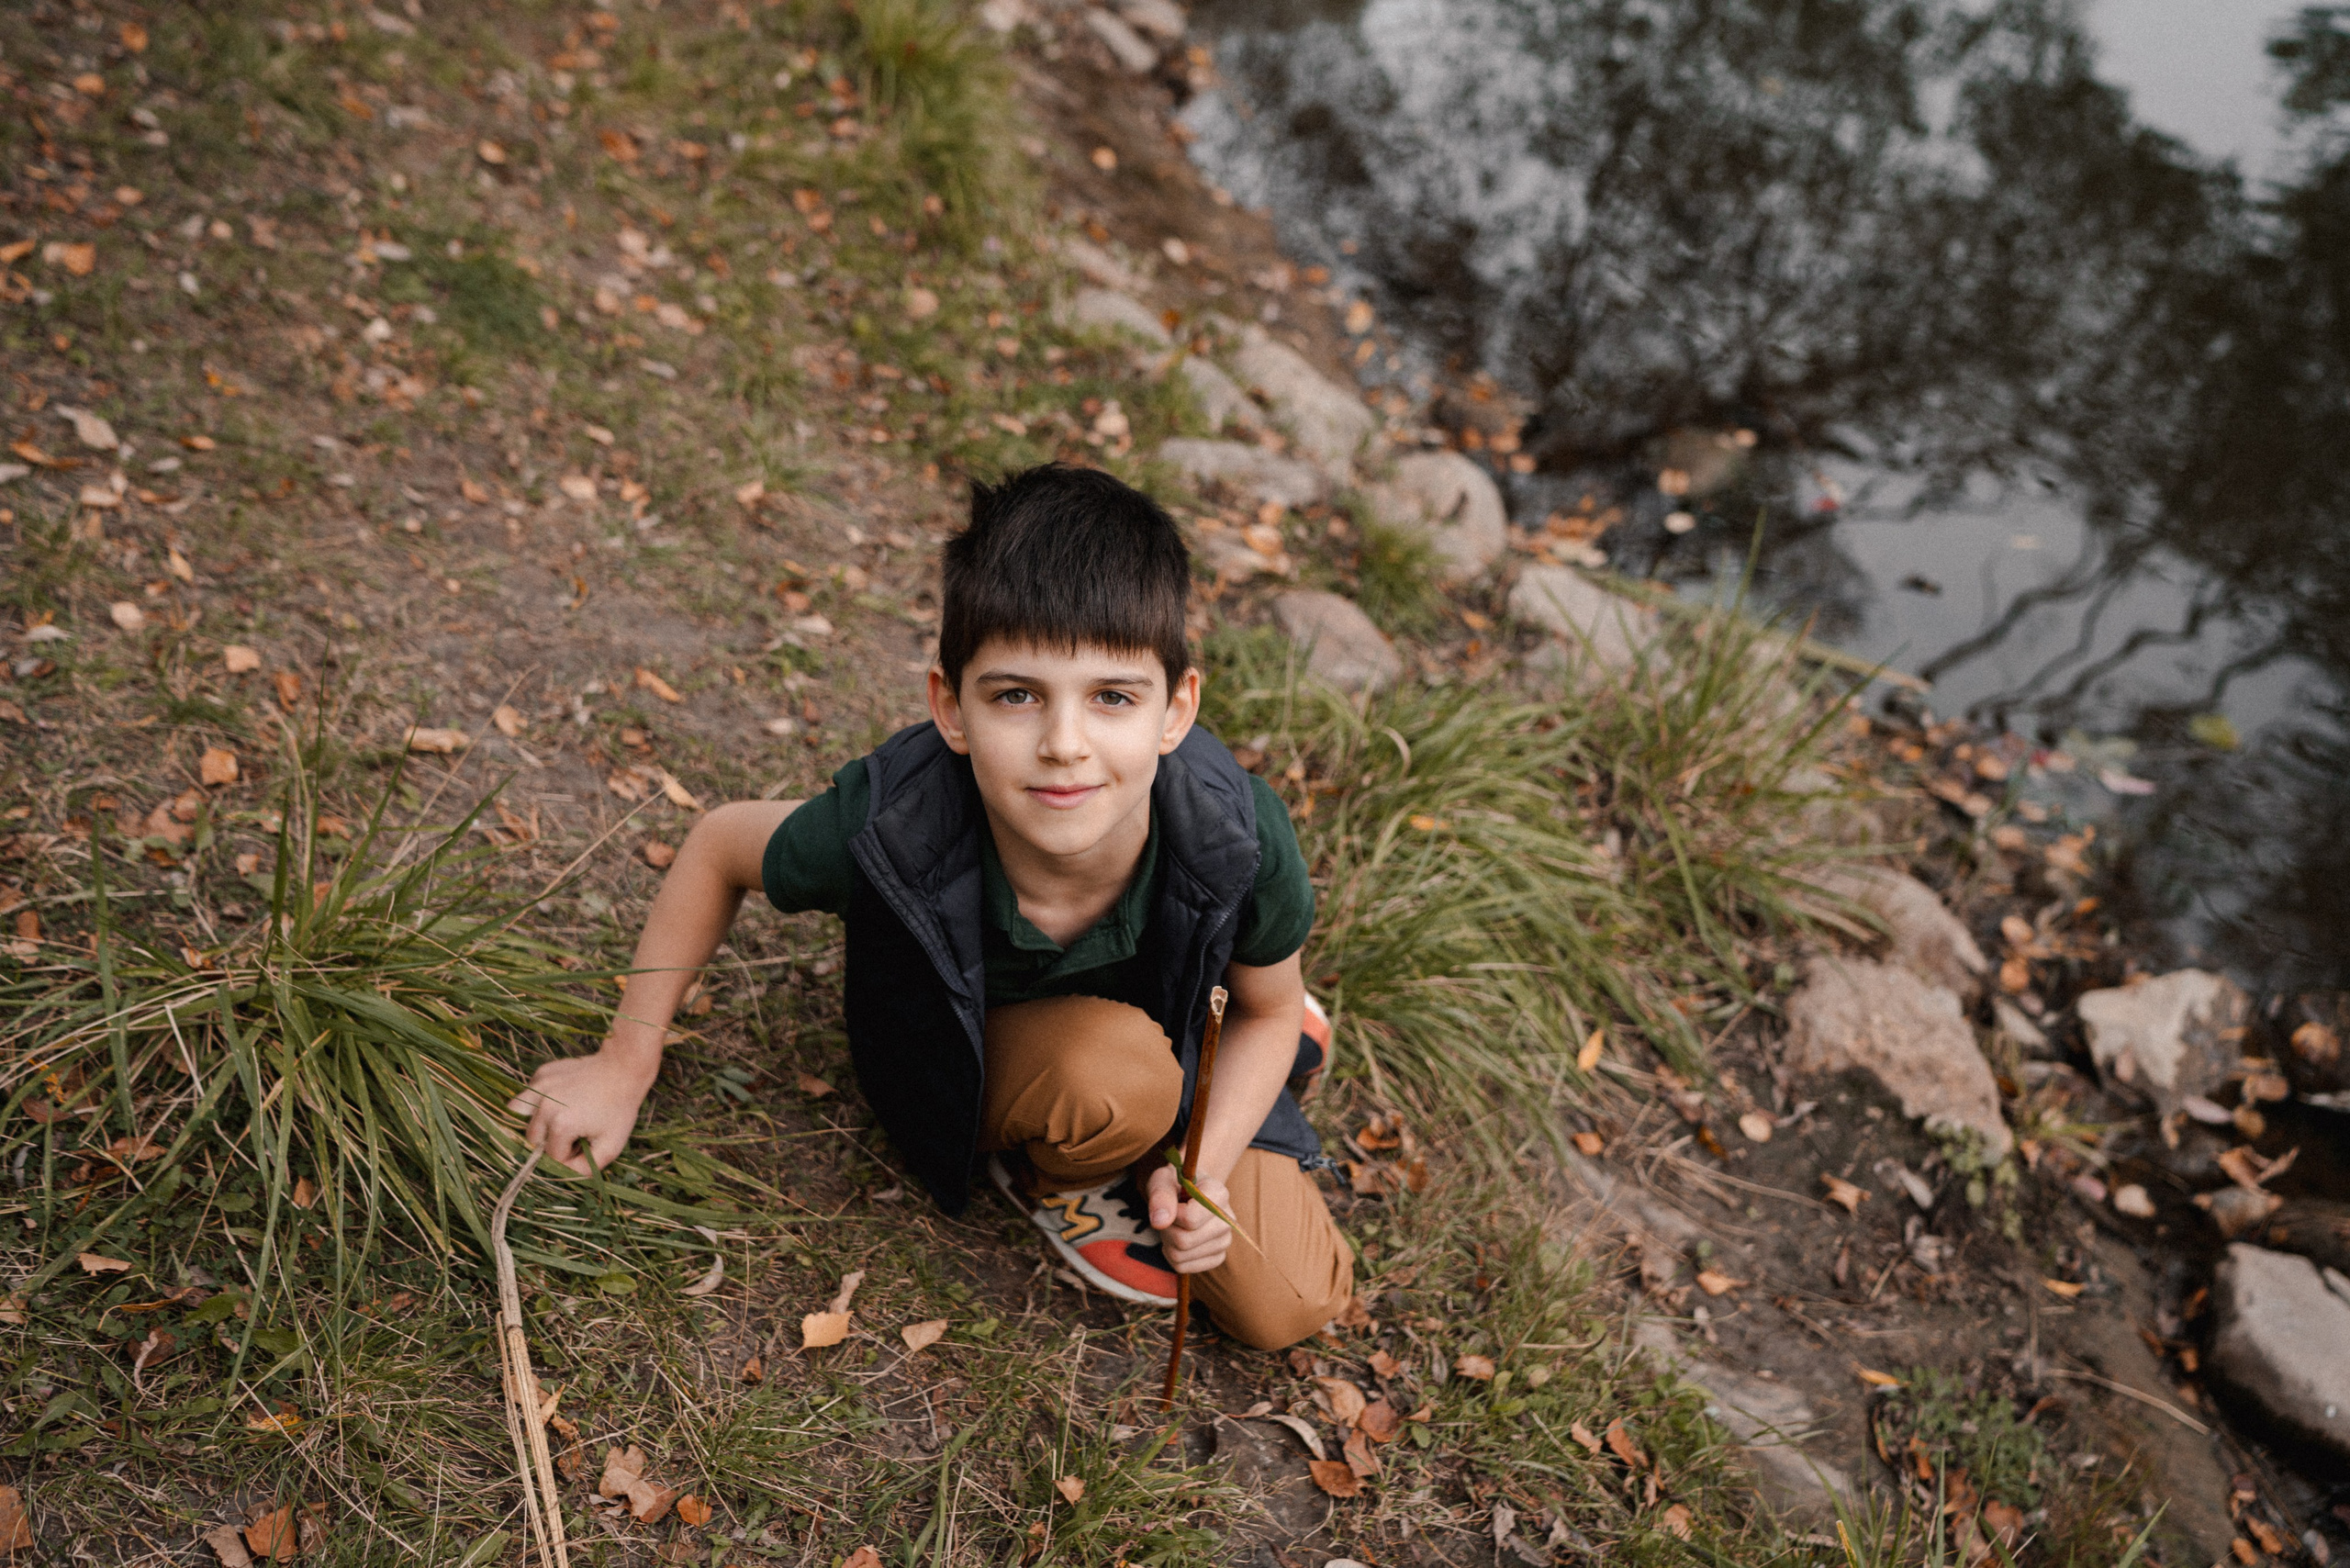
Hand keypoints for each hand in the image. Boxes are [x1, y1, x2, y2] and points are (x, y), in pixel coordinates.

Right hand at [506, 1045, 656, 1175]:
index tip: (584, 1144)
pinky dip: (536, 1103)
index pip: (551, 1157)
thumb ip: (585, 1169)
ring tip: (554, 1122)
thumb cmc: (619, 1109)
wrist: (622, 1069)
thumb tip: (563, 1176)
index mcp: (560, 1125)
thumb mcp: (611, 1146)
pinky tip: (558, 1101)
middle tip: (574, 1134)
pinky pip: (528, 1095)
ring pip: (517, 1115)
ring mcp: (539, 1086)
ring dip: (533, 1124)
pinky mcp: (541, 1073)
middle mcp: (544, 1105)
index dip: (568, 1156)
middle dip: (550, 1143)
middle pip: (532, 1139)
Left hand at [1145, 1163, 1232, 1274]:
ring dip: (1168, 1243)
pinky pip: (1183, 1267)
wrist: (1188, 1192)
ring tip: (1174, 1226)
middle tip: (1168, 1217)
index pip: (1190, 1219)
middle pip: (1184, 1241)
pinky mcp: (1218, 1256)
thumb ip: (1161, 1196)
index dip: (1170, 1215)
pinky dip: (1172, 1256)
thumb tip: (1160, 1222)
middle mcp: (1228, 1219)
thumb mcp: (1162, 1181)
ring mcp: (1225, 1240)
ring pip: (1181, 1256)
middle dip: (1167, 1230)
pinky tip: (1177, 1239)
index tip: (1170, 1204)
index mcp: (1219, 1194)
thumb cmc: (1174, 1184)